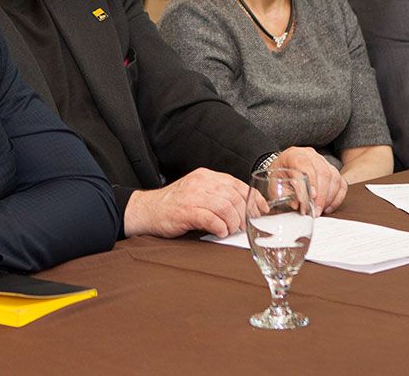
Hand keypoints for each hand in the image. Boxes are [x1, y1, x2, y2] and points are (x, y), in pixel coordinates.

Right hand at [124, 168, 249, 237]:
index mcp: (206, 176)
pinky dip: (220, 228)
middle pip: (235, 197)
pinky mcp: (186, 211)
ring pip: (226, 208)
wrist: (147, 210)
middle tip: (242, 226)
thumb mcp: (198, 191)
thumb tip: (245, 208)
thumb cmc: (175, 205)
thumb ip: (218, 194)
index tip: (261, 210)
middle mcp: (201, 182)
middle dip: (243, 215)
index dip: (253, 198)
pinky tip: (219, 232)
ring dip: (232, 223)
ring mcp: (193, 196)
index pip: (237, 184)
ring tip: (229, 230)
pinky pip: (212, 219)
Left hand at [272, 147, 347, 213]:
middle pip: (322, 172)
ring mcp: (323, 161)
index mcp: (294, 155)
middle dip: (320, 195)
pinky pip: (341, 183)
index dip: (307, 186)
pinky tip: (328, 207)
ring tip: (319, 210)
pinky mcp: (332, 171)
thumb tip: (297, 204)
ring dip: (328, 197)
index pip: (304, 167)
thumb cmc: (280, 175)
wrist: (284, 168)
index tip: (305, 202)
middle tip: (314, 211)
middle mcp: (310, 155)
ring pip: (333, 177)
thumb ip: (284, 193)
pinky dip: (337, 197)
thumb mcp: (274, 183)